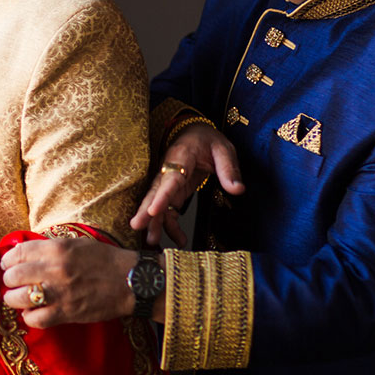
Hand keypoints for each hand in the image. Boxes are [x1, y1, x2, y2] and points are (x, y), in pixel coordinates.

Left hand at [0, 238, 137, 328]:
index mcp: (56, 249)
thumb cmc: (103, 260)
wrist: (131, 281)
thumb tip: (22, 252)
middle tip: (14, 283)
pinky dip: (30, 317)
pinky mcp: (66, 313)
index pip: (17, 253)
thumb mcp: (75, 244)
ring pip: (17, 299)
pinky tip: (34, 312)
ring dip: (15, 299)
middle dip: (9, 280)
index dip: (8, 260)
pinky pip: (35, 319)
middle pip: (12, 277)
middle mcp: (54, 269)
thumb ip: (48, 247)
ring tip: (20, 298)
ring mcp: (58, 293)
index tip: (8, 265)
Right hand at [131, 123, 243, 246]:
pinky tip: (177, 240)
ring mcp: (168, 183)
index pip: (169, 179)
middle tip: (136, 226)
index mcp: (181, 158)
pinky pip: (168, 211)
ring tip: (153, 242)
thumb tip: (237, 190)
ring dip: (155, 223)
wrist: (194, 133)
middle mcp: (168, 172)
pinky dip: (169, 226)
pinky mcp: (173, 193)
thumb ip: (229, 169)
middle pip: (154, 193)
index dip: (161, 196)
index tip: (153, 210)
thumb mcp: (223, 149)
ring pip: (156, 204)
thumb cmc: (207, 140)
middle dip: (145, 211)